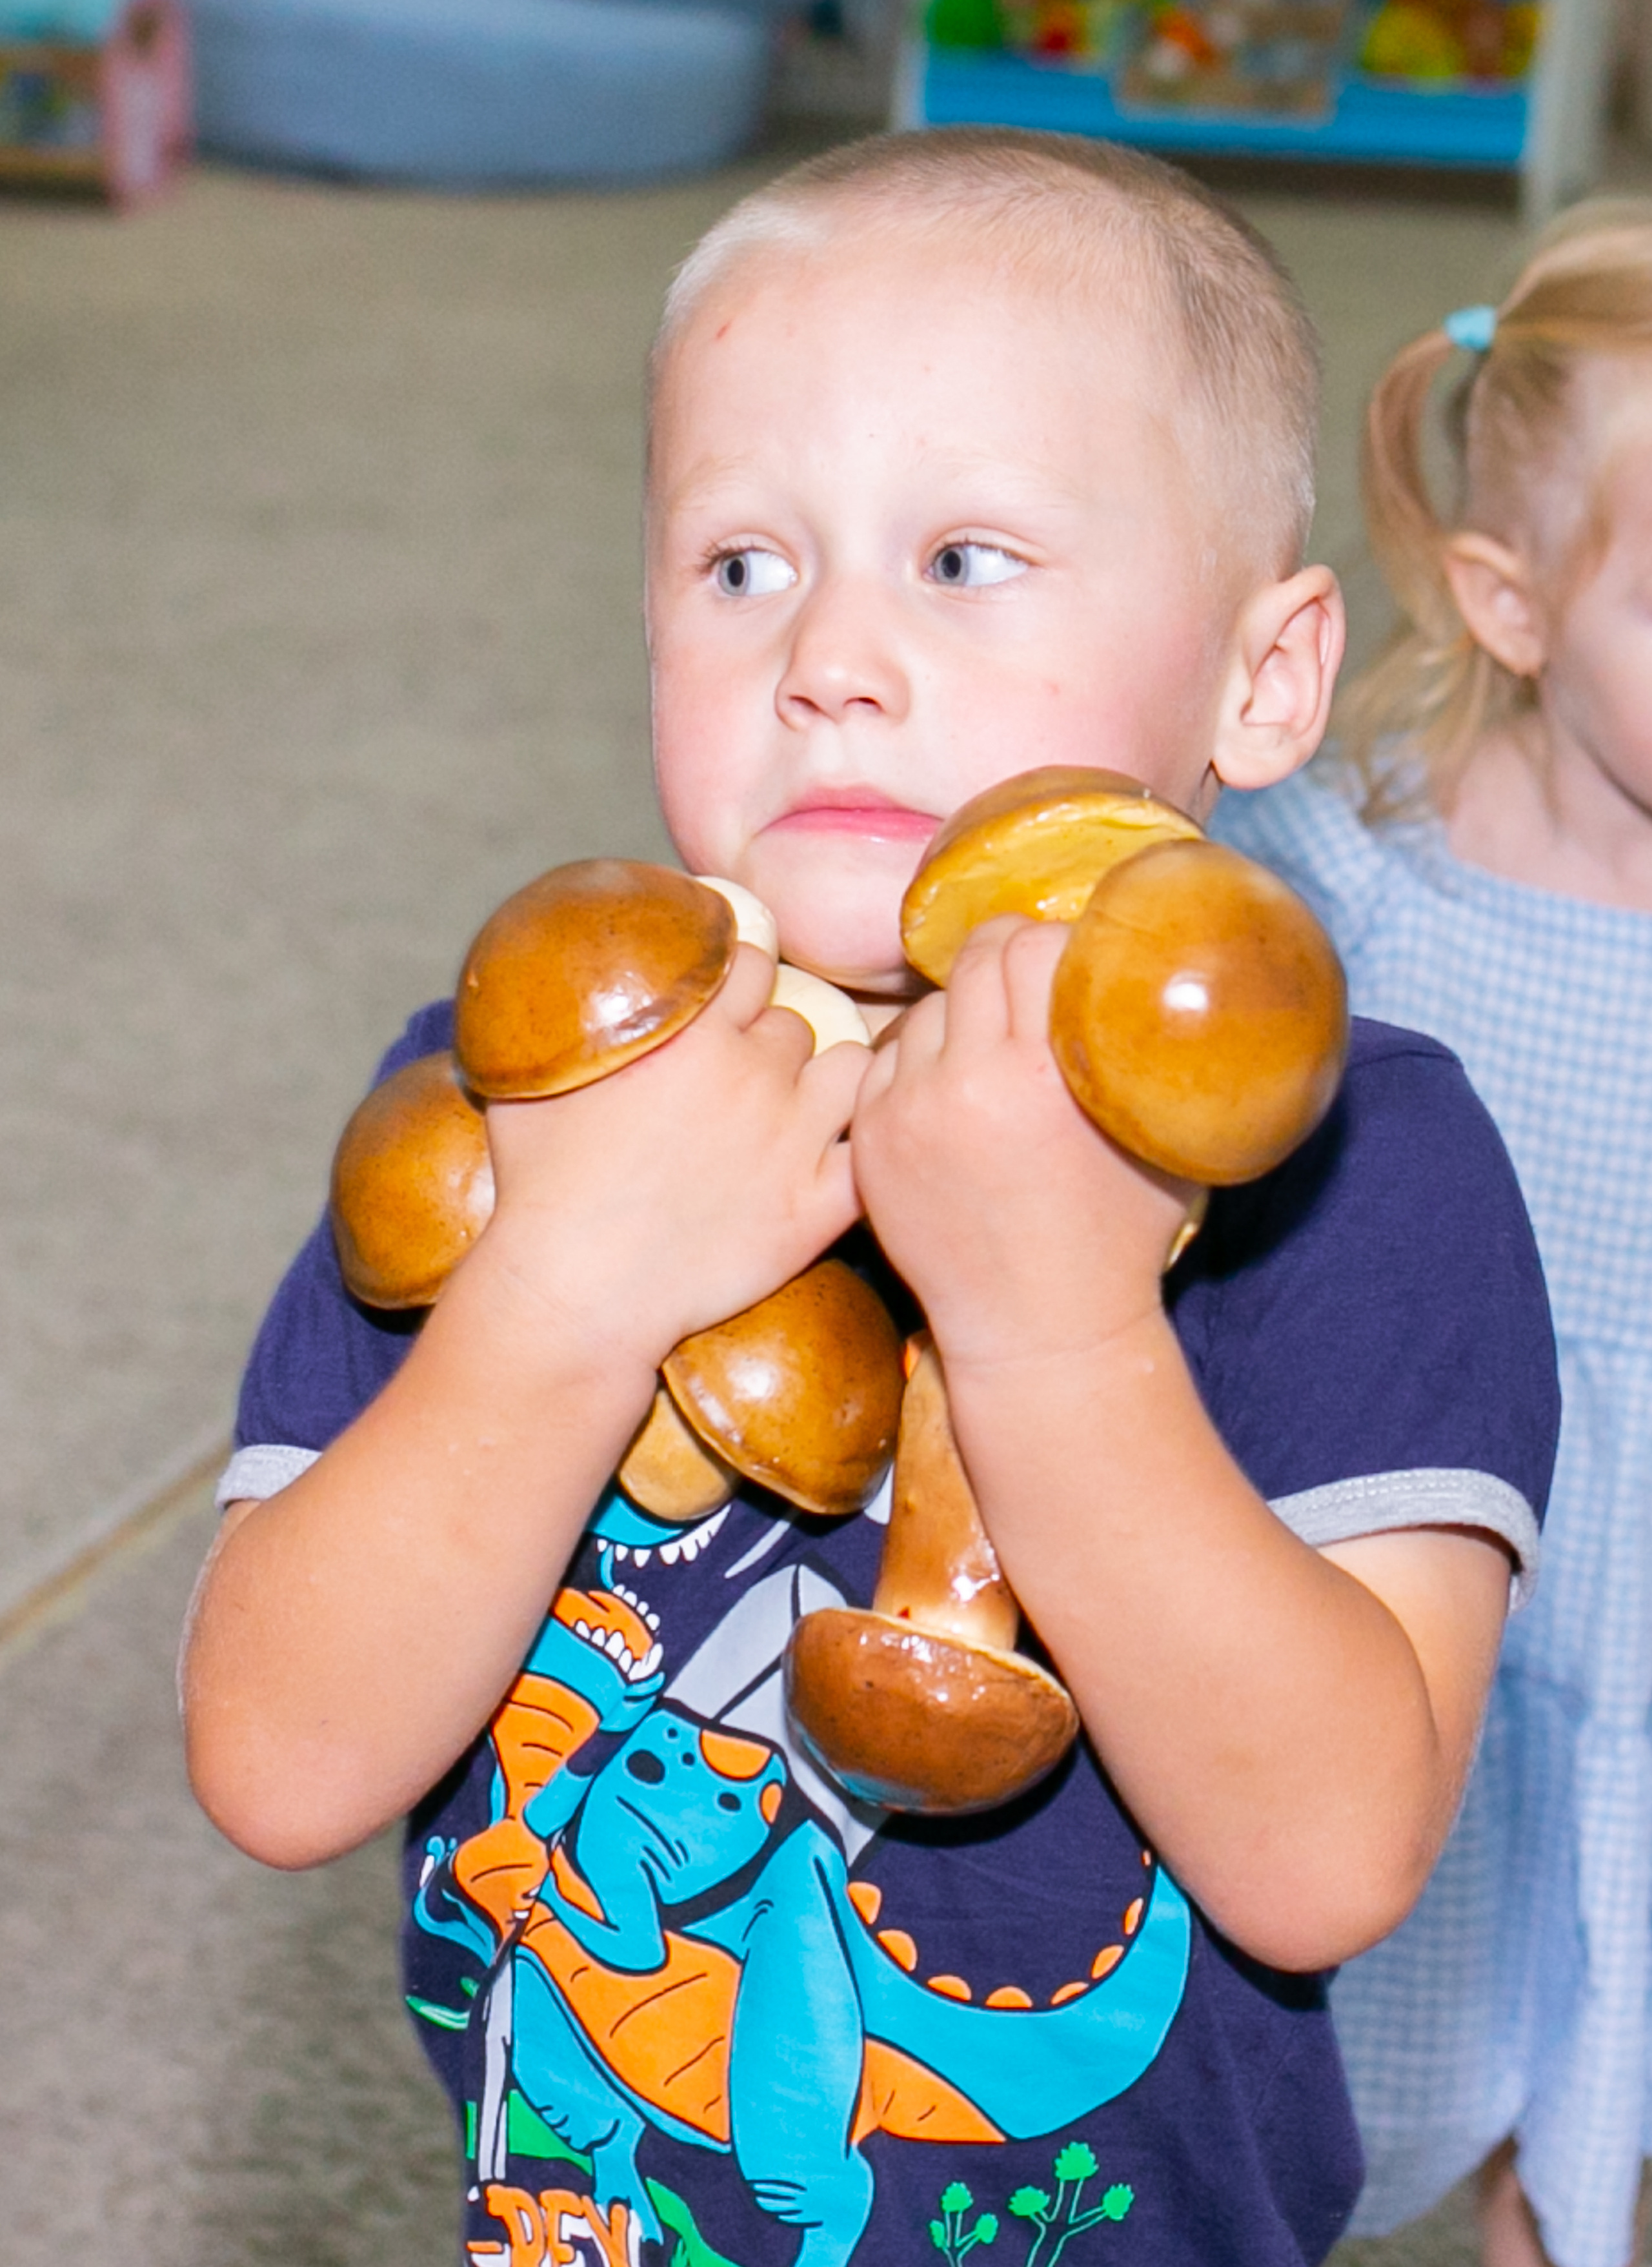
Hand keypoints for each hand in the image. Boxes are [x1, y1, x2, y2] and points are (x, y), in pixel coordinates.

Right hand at [467, 944, 869, 1369]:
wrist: (579, 1292)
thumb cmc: (540, 1190)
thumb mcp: (529, 1081)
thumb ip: (560, 1023)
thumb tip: (557, 987)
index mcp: (692, 1033)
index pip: (751, 963)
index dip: (739, 983)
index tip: (726, 1008)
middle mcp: (753, 1073)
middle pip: (796, 1022)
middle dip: (774, 1042)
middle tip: (746, 1077)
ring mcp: (793, 1139)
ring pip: (850, 1070)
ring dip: (829, 1081)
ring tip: (801, 1106)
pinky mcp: (816, 1205)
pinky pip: (870, 1149)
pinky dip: (865, 1146)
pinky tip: (839, 1156)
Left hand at [851, 918, 1190, 1367]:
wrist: (1039, 1332)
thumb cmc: (1119, 1238)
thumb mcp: (1163, 1139)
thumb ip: (1149, 1054)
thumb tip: (1148, 974)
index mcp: (1042, 1072)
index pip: (1031, 944)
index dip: (1057, 944)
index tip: (1074, 968)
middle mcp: (965, 1081)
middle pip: (974, 961)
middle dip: (1007, 962)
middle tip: (1032, 988)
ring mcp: (907, 1111)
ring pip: (928, 1009)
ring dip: (962, 1018)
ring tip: (997, 1057)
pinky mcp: (872, 1139)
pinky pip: (890, 1061)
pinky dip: (923, 1066)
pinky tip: (958, 1097)